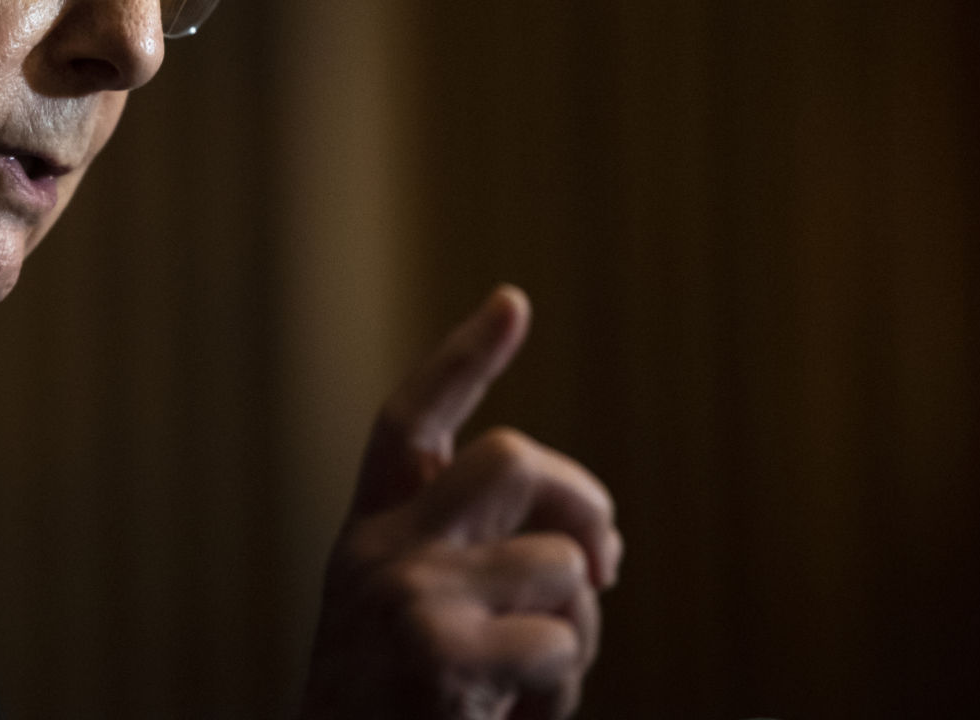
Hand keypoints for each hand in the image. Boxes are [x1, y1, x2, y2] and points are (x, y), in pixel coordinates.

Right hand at [298, 286, 620, 719]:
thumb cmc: (400, 719)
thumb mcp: (418, 625)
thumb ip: (471, 565)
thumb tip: (592, 545)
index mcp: (368, 537)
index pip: (411, 424)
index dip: (462, 359)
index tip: (514, 303)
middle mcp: (377, 551)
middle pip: (510, 460)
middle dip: (583, 501)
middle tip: (611, 564)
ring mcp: (408, 596)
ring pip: (559, 562)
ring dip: (579, 629)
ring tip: (536, 681)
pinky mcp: (442, 654)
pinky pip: (562, 640)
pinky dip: (564, 689)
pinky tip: (517, 718)